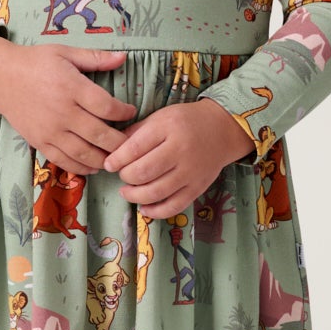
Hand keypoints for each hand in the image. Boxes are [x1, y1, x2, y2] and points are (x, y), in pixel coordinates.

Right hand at [0, 39, 137, 174]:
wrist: (0, 78)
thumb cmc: (35, 62)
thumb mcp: (65, 52)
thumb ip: (95, 58)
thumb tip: (123, 57)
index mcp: (70, 87)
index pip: (106, 106)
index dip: (124, 112)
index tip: (131, 112)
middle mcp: (62, 112)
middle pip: (99, 134)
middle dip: (120, 142)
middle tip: (132, 142)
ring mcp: (50, 130)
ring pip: (84, 153)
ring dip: (104, 159)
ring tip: (116, 157)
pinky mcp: (40, 142)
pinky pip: (64, 161)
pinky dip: (82, 167)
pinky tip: (94, 166)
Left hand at [103, 100, 252, 218]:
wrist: (222, 129)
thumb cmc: (184, 122)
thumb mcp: (159, 118)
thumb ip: (135, 133)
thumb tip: (111, 152)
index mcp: (168, 128)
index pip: (134, 148)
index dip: (116, 160)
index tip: (109, 164)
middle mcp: (180, 150)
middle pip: (143, 172)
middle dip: (125, 177)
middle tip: (122, 175)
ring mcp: (191, 172)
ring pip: (156, 192)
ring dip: (135, 196)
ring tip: (127, 191)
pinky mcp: (198, 188)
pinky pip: (173, 206)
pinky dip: (155, 211)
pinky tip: (144, 208)